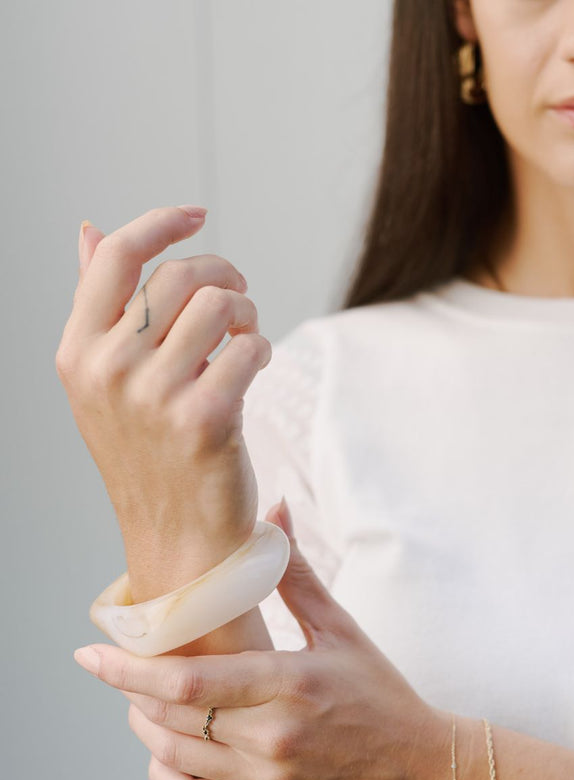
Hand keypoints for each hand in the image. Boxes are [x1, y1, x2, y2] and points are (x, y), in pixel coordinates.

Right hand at [55, 206, 271, 584]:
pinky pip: (250, 347)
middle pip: (180, 275)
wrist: (178, 537)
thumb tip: (91, 230)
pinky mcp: (206, 420)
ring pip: (221, 304)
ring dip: (247, 312)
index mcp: (78, 354)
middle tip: (239, 298)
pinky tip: (254, 367)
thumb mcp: (104, 382)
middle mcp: (109, 371)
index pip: (117, 258)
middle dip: (224, 275)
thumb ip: (100, 307)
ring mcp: (155, 397)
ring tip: (246, 337)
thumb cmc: (148, 453)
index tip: (198, 214)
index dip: (162, 224)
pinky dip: (261, 350)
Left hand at [74, 500, 450, 779]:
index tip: (90, 655)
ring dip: (147, 731)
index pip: (187, 680)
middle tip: (122, 672)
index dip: (127, 669)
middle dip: (132, 694)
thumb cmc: (384, 695)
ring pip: (176, 759)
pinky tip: (165, 758)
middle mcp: (272, 736)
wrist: (425, 773)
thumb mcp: (342, 630)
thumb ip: (296, 575)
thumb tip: (276, 511)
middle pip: (170, 717)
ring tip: (143, 706)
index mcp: (287, 683)